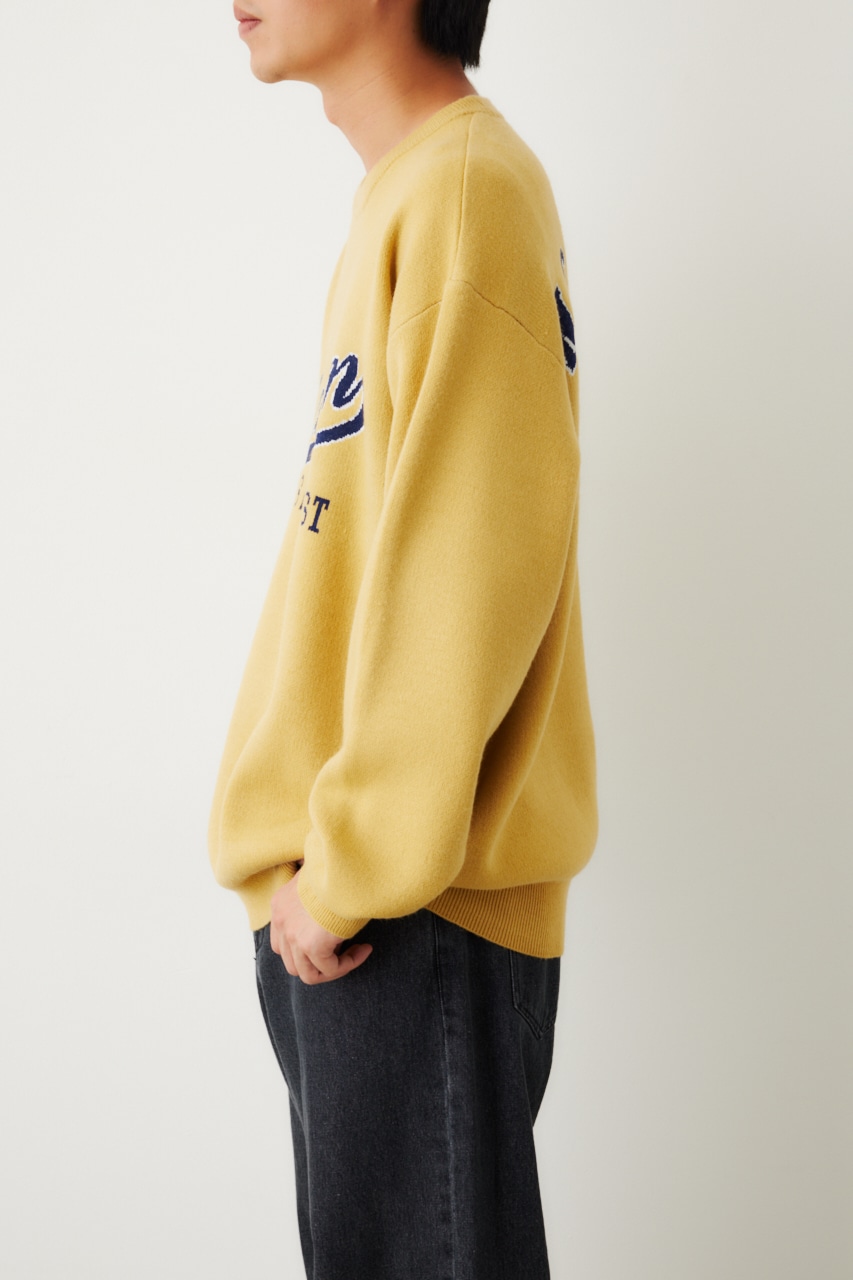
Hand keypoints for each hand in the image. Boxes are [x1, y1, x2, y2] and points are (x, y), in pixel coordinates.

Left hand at [269, 865, 372, 984]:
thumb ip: (315, 891)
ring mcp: (293, 936)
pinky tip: (364, 949)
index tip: (331, 939)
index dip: (304, 949)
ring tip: (354, 954)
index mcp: (279, 906)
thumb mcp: (319, 878)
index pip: (281, 943)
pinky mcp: (311, 946)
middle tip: (342, 950)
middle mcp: (281, 923)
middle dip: (317, 963)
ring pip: (308, 974)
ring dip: (333, 969)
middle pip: (291, 962)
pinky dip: (348, 964)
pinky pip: (330, 969)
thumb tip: (325, 891)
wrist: (346, 867)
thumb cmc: (338, 869)